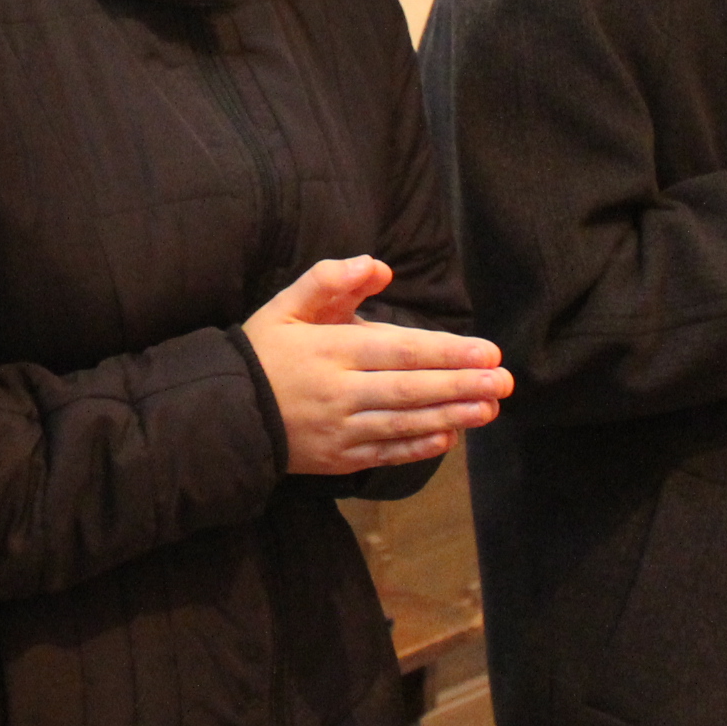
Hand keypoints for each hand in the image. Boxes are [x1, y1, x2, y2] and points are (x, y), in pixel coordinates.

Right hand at [241, 257, 511, 476]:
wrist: (221, 414)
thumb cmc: (262, 352)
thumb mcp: (287, 305)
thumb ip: (330, 280)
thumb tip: (377, 266)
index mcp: (329, 351)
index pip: (398, 351)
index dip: (446, 352)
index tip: (488, 352)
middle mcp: (338, 393)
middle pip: (409, 390)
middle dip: (461, 385)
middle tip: (505, 382)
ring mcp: (338, 430)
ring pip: (403, 424)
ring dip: (451, 416)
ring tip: (490, 410)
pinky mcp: (336, 459)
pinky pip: (385, 453)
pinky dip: (418, 448)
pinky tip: (449, 437)